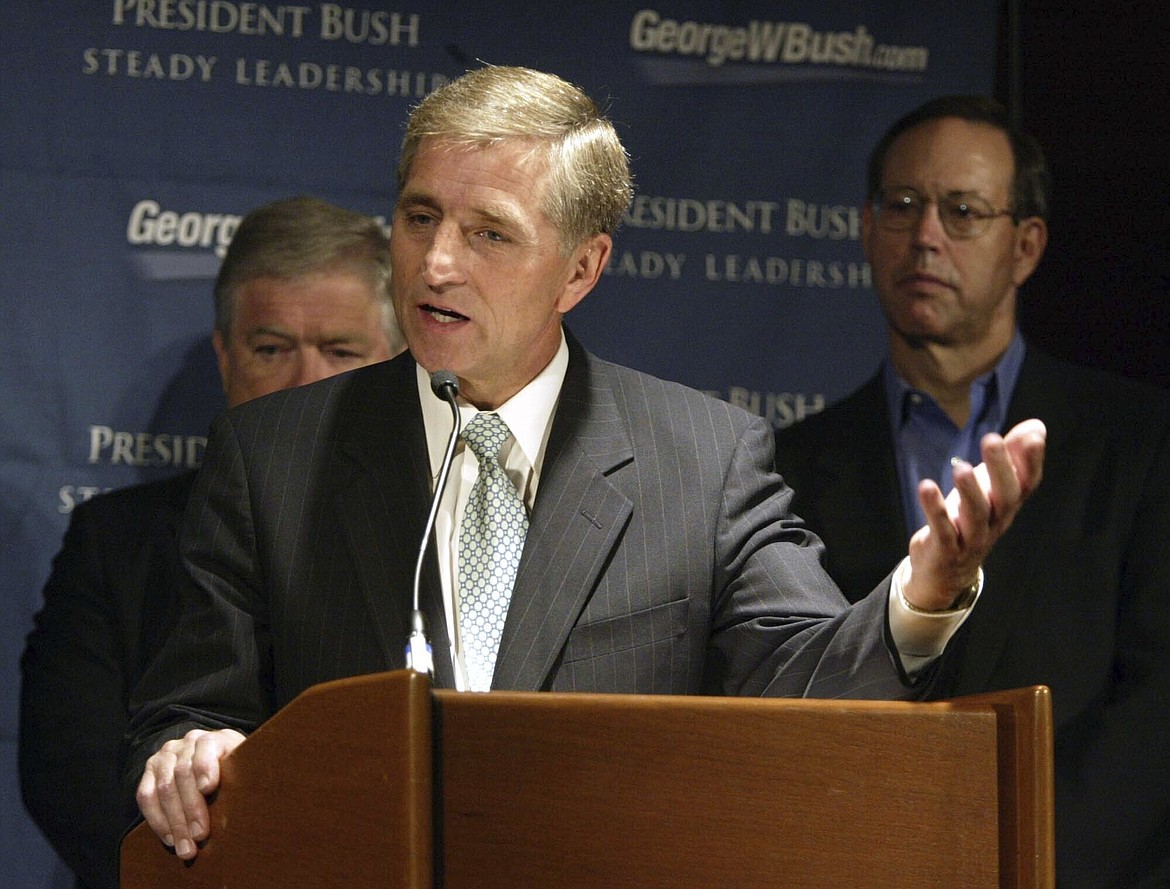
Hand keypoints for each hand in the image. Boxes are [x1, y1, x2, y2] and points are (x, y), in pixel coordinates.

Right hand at [136, 727, 245, 859]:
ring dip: (174, 822)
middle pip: (182, 774)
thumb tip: (254, 800)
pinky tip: (170, 838)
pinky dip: (157, 820)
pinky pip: (145, 796)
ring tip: (186, 847)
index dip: (206, 767)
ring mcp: (166, 755)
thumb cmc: (234, 770)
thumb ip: (244, 775)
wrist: (211, 758)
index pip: (206, 748)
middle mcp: (187, 742)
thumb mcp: (244, 767)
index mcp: (215, 739)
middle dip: (191, 809)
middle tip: (200, 836)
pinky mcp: (150, 771)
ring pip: (164, 788)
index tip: (208, 788)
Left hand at [903, 419, 1046, 610]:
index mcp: (1008, 505)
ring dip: (969, 490)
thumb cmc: (970, 520)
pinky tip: (926, 487)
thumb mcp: (989, 489)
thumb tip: (1036, 426)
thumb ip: (1011, 457)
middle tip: (992, 439)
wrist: (947, 573)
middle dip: (1000, 468)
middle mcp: (996, 521)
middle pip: (1005, 496)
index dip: (1032, 461)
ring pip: (976, 514)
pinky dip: (935, 509)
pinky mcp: (946, 548)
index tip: (1033, 436)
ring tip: (960, 467)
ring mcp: (972, 538)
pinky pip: (943, 529)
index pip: (1028, 483)